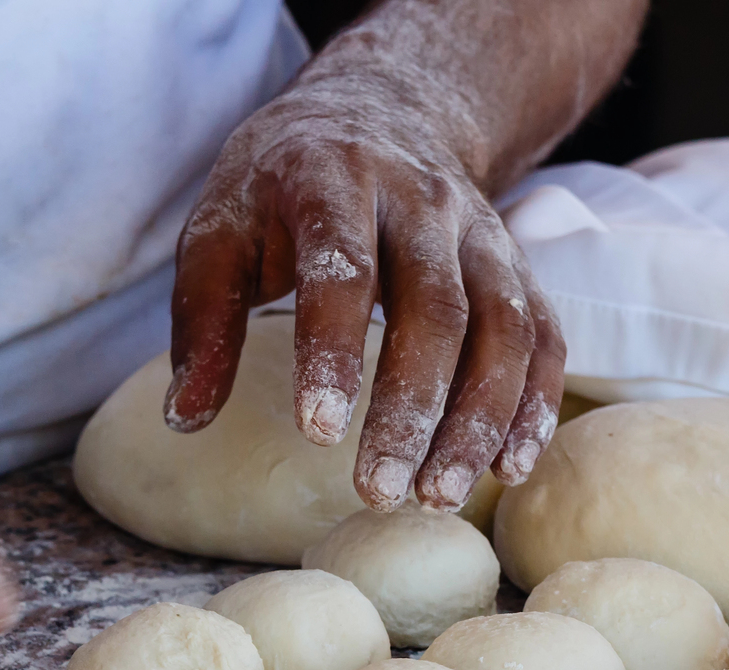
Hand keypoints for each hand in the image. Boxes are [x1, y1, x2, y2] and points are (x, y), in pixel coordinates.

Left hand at [163, 48, 566, 511]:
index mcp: (335, 180)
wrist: (382, 112)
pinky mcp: (518, 267)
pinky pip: (543, 337)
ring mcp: (483, 233)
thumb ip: (201, 319)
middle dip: (411, 408)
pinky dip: (533, 405)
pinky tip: (507, 469)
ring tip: (438, 498)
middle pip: (436, 309)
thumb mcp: (220, 228)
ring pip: (503, 329)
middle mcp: (423, 202)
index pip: (344, 268)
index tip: (317, 431)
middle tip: (379, 492)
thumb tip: (184, 418)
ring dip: (478, 421)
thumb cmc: (283, 188)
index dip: (334, 351)